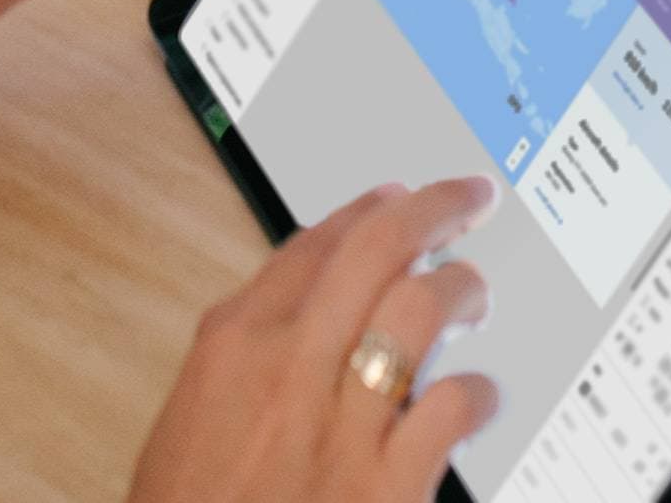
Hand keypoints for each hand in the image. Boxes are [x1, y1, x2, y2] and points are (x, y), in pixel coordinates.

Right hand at [130, 178, 499, 502]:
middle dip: (433, 210)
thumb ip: (242, 355)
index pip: (315, 244)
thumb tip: (295, 309)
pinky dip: (477, 392)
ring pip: (420, 310)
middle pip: (375, 250)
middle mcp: (290, 368)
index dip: (366, 211)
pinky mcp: (385, 485)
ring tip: (476, 293)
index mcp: (235, 344)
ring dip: (461, 288)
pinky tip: (481, 395)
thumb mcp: (189, 419)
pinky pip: (451, 408)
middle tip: (467, 199)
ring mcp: (341, 425)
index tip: (397, 197)